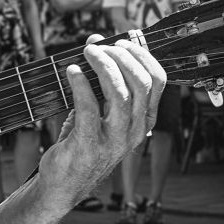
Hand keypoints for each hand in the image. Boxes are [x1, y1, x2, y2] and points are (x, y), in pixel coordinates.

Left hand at [37, 37, 165, 206]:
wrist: (65, 183)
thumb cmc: (83, 142)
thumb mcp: (101, 112)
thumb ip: (102, 81)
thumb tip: (95, 43)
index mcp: (143, 120)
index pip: (158, 81)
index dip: (141, 54)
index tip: (121, 40)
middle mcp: (135, 130)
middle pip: (141, 83)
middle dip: (120, 56)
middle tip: (98, 47)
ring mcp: (115, 140)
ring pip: (119, 93)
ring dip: (102, 66)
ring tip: (86, 53)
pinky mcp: (90, 145)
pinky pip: (89, 107)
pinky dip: (80, 84)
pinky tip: (72, 72)